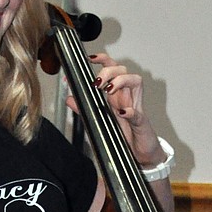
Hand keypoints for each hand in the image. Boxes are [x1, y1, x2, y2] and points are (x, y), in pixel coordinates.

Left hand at [67, 52, 165, 169]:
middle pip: (122, 70)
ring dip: (121, 81)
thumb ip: (84, 109)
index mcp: (116, 94)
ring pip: (136, 81)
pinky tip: (121, 112)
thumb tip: (69, 98)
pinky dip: (129, 111)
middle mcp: (127, 96)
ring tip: (109, 90)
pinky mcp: (142, 122)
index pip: (112, 68)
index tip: (90, 58)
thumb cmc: (123, 135)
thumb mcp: (100, 120)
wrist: (140, 154)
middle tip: (97, 84)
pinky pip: (137, 113)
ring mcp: (136, 107)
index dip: (103, 60)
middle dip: (108, 71)